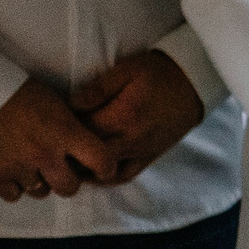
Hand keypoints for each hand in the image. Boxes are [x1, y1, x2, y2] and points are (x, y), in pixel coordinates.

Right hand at [0, 76, 119, 200]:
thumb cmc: (17, 89)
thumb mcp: (54, 101)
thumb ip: (70, 126)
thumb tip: (85, 143)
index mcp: (65, 131)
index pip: (101, 160)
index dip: (106, 168)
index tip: (103, 169)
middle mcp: (45, 153)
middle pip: (69, 188)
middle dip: (69, 181)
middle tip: (63, 171)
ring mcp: (19, 166)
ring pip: (41, 193)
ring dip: (41, 183)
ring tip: (34, 167)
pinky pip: (14, 196)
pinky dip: (15, 187)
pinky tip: (14, 172)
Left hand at [68, 50, 204, 183]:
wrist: (195, 83)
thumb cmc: (158, 72)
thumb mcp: (127, 70)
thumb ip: (97, 88)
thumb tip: (69, 105)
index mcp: (122, 116)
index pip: (81, 132)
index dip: (63, 129)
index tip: (52, 122)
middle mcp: (130, 140)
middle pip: (87, 155)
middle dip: (68, 151)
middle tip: (55, 141)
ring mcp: (140, 152)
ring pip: (101, 172)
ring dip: (83, 167)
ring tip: (70, 156)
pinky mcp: (148, 158)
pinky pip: (122, 176)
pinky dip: (104, 178)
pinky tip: (92, 171)